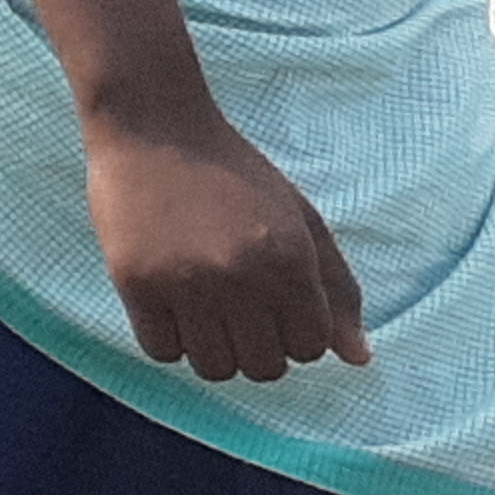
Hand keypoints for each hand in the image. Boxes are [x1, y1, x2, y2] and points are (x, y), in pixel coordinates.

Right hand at [89, 107, 370, 382]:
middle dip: (255, 347)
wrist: (154, 127)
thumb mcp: (299, 219)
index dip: (294, 334)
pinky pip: (161, 350)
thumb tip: (360, 359)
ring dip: (213, 348)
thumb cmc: (234, 173)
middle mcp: (240, 277)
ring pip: (213, 367)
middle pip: (263, 367)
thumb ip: (337, 287)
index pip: (309, 348)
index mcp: (289, 260)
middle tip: (235, 310)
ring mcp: (185, 282)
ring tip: (202, 311)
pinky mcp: (135, 281)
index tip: (272, 306)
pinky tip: (169, 305)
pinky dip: (169, 339)